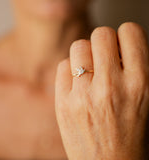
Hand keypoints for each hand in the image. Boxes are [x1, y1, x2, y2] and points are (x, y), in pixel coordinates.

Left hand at [55, 22, 148, 159]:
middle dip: (103, 41)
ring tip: (90, 68)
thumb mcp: (145, 96)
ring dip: (85, 53)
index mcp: (140, 83)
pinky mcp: (63, 103)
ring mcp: (83, 95)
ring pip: (79, 47)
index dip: (125, 35)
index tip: (121, 45)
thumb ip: (134, 67)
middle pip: (100, 34)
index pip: (130, 32)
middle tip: (104, 55)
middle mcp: (111, 86)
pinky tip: (77, 82)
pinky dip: (70, 69)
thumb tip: (119, 46)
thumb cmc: (131, 132)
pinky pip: (63, 66)